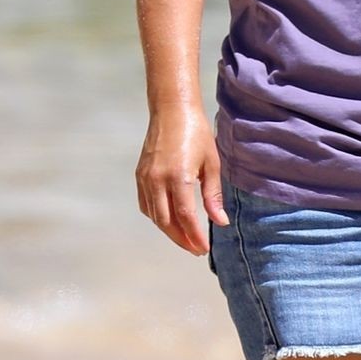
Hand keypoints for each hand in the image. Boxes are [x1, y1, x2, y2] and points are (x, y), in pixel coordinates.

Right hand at [136, 104, 227, 255]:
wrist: (172, 110)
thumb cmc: (196, 133)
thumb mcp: (212, 163)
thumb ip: (213, 195)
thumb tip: (220, 222)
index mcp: (179, 177)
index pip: (186, 217)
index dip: (194, 237)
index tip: (203, 249)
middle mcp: (158, 180)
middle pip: (166, 222)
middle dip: (181, 239)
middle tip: (195, 249)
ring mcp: (146, 178)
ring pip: (154, 216)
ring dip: (169, 231)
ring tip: (185, 238)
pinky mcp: (140, 175)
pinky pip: (146, 204)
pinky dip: (157, 217)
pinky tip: (169, 221)